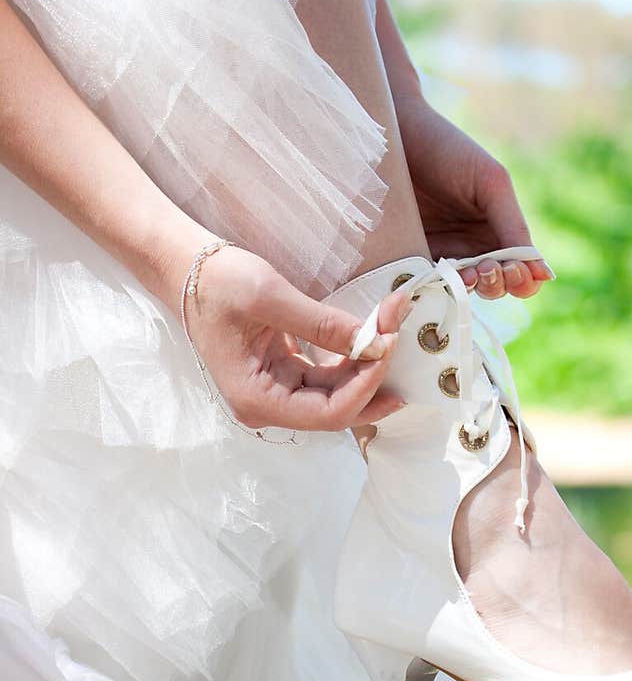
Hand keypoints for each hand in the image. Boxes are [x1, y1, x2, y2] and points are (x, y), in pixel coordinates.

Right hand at [165, 241, 409, 431]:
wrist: (184, 267)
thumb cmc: (216, 282)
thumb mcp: (270, 297)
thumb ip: (324, 325)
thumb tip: (376, 343)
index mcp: (257, 400)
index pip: (328, 413)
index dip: (366, 384)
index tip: (388, 344)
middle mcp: (267, 406)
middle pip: (337, 408)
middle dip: (372, 373)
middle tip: (398, 332)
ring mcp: (275, 391)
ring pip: (337, 393)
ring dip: (366, 364)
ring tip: (390, 325)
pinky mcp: (283, 374)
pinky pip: (327, 377)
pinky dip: (351, 358)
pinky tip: (373, 337)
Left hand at [395, 95, 553, 299]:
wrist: (393, 133)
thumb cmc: (447, 150)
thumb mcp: (491, 184)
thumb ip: (514, 227)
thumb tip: (544, 274)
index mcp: (498, 231)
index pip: (521, 272)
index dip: (524, 279)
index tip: (514, 270)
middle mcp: (472, 248)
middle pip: (496, 287)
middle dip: (498, 285)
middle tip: (487, 269)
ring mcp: (440, 255)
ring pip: (464, 292)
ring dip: (471, 289)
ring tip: (468, 273)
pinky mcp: (409, 259)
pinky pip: (428, 285)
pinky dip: (438, 289)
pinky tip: (440, 278)